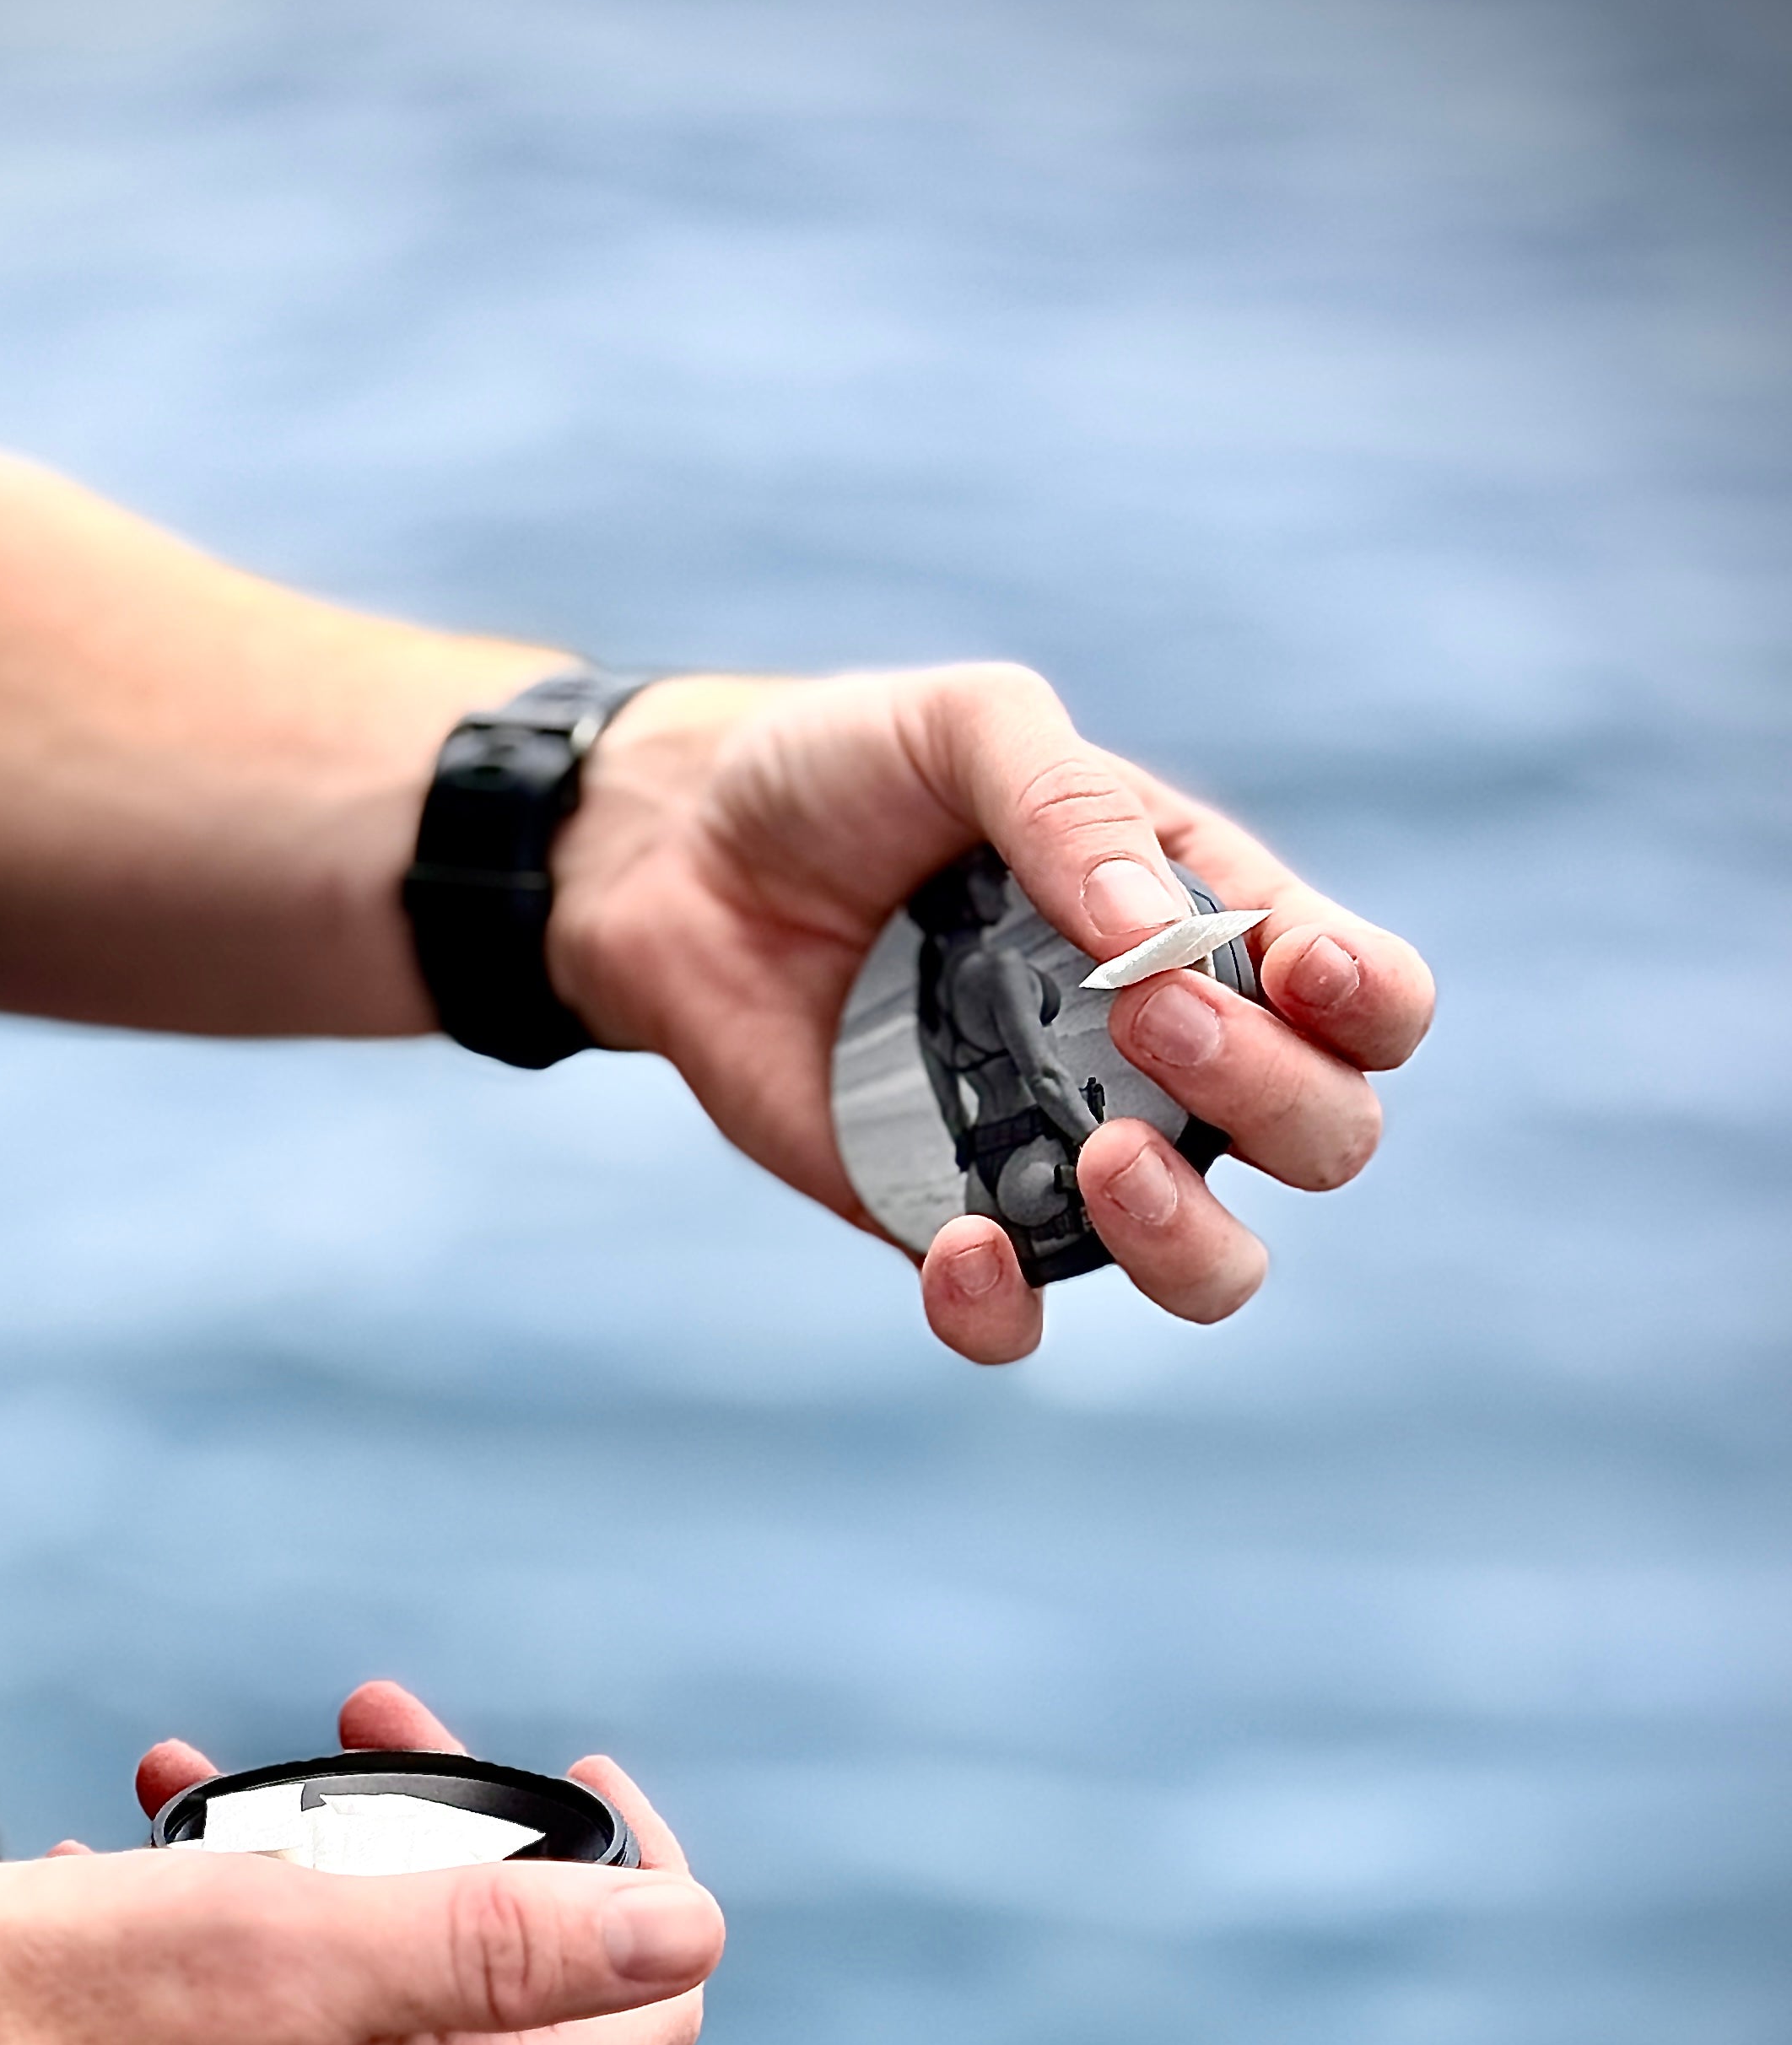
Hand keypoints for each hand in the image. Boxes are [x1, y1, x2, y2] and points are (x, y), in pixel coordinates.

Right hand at [0, 1683, 715, 2044]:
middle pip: (506, 1992)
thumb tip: (694, 1934)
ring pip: (374, 2011)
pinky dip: (239, 1957)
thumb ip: (507, 1949)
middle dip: (447, 1837)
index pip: (646, 2003)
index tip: (556, 1774)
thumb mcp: (292, 1948)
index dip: (627, 1868)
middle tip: (353, 1732)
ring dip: (317, 1878)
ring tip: (198, 1793)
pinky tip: (138, 1884)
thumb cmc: (42, 2041)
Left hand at [548, 664, 1434, 1363]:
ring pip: (1215, 1265)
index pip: (1366, 1000)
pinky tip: (961, 1246)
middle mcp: (1164, 1062)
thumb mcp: (963, 729)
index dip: (1373, 1004)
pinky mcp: (949, 1219)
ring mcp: (1065, 1153)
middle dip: (1275, 1098)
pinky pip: (1025, 1315)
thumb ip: (1068, 803)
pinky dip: (1010, 1305)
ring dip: (1190, 1237)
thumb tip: (1154, 939)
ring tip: (1103, 1162)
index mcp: (1205, 928)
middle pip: (1323, 1137)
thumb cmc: (840, 771)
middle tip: (1150, 1024)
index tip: (1300, 968)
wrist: (672, 857)